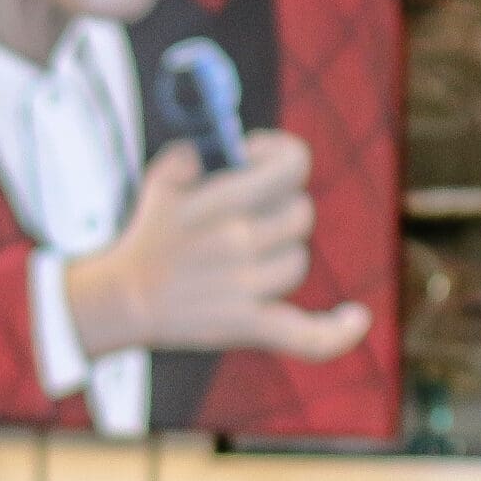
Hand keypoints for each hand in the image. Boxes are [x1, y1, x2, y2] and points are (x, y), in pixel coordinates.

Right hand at [61, 135, 371, 361]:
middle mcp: (242, 241)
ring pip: (297, 260)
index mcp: (225, 199)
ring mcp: (248, 286)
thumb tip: (232, 145)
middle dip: (278, 208)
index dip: (283, 156)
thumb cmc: (149, 235)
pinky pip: (306, 335)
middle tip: (247, 216)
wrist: (123, 300)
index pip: (294, 164)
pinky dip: (336, 332)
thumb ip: (201, 151)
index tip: (258, 161)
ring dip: (279, 254)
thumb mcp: (164, 178)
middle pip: (300, 214)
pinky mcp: (249, 325)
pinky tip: (357, 317)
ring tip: (244, 257)